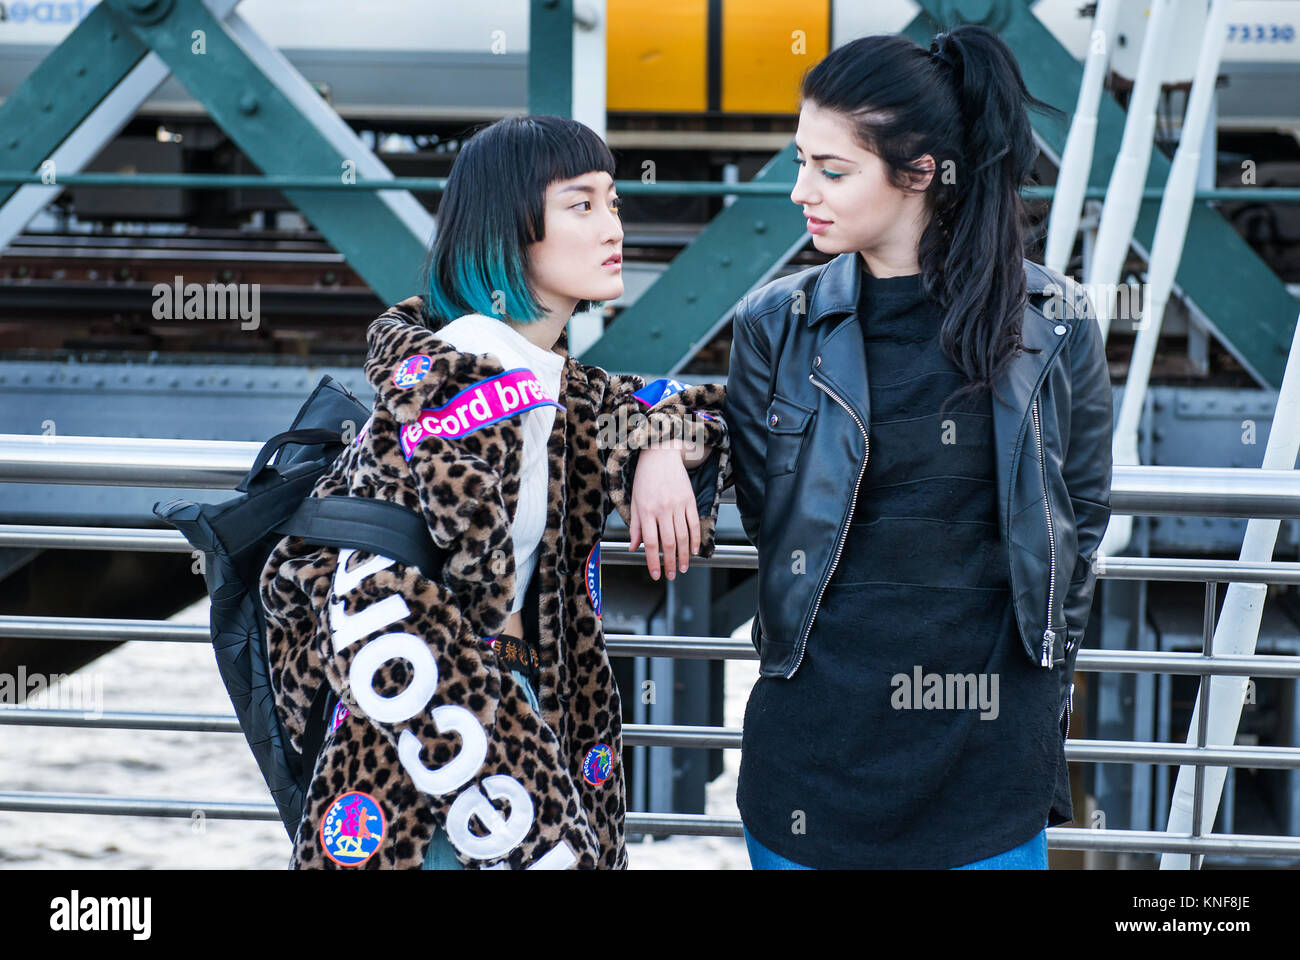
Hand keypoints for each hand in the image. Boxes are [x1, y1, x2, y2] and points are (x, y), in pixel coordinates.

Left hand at [628, 446, 699, 580]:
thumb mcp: (634, 501)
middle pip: (669, 542)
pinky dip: (695, 539)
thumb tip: (633, 548)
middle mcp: (662, 509)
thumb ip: (635, 526)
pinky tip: (694, 550)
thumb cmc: (644, 478)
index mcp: (646, 510)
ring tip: (683, 567)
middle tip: (671, 575)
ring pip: (683, 536)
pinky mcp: (690, 500)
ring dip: (684, 555)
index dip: (653, 561)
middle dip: (670, 563)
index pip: (650, 542)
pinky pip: (694, 523)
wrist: (660, 454)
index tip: (656, 574)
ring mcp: (678, 504)